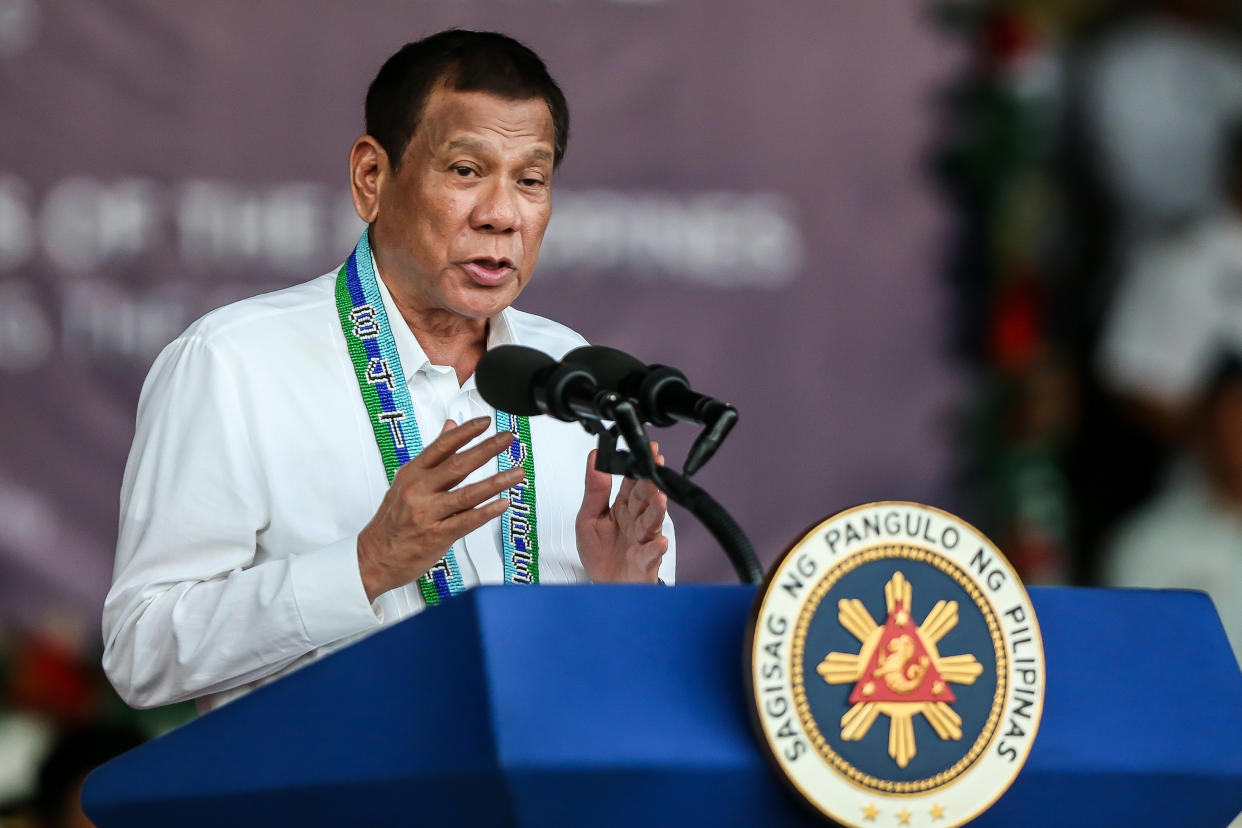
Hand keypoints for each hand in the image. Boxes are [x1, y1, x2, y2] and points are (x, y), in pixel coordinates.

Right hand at [357, 417, 521, 601]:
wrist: (375, 556)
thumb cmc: (393, 520)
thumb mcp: (407, 481)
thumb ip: (433, 455)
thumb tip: (450, 427)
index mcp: (412, 473)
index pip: (442, 446)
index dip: (465, 432)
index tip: (486, 422)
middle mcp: (419, 490)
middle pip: (458, 465)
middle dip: (487, 449)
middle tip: (508, 439)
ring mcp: (428, 513)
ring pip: (467, 494)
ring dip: (496, 482)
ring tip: (517, 473)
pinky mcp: (437, 535)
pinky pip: (466, 521)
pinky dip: (486, 512)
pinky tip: (503, 503)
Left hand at [576, 444, 668, 582]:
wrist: (604, 587)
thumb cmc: (599, 554)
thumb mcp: (587, 518)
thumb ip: (594, 490)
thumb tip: (595, 458)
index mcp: (622, 507)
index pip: (631, 482)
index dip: (637, 465)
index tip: (645, 449)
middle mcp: (635, 521)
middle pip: (644, 498)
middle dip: (650, 481)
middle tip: (657, 464)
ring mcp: (642, 540)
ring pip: (651, 522)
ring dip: (656, 511)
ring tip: (660, 498)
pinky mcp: (645, 561)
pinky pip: (651, 554)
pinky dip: (656, 548)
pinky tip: (660, 542)